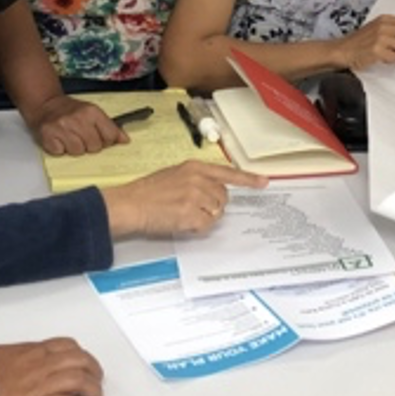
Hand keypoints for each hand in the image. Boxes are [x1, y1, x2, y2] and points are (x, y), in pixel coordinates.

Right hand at [0, 338, 104, 395]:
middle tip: (97, 380)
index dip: (80, 354)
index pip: (65, 346)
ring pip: (78, 381)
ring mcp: (40, 385)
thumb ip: (14, 357)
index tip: (84, 361)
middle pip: (79, 361)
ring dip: (91, 390)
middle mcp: (40, 365)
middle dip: (93, 370)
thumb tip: (17, 362)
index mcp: (30, 352)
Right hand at [30, 94, 123, 155]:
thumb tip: (124, 140)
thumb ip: (109, 126)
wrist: (45, 104)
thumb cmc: (70, 111)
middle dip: (89, 146)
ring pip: (78, 152)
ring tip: (69, 138)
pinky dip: (60, 149)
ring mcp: (62, 127)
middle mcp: (78, 118)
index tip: (100, 138)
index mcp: (92, 111)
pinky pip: (61, 153)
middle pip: (95, 147)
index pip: (110, 136)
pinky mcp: (48, 136)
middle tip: (81, 137)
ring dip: (74, 149)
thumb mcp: (92, 113)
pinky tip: (59, 140)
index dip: (106, 141)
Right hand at [101, 161, 268, 238]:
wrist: (131, 204)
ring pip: (216, 213)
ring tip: (182, 214)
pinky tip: (181, 222)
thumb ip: (195, 179)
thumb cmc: (147, 191)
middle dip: (213, 206)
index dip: (248, 179)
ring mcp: (196, 197)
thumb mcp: (174, 174)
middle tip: (192, 208)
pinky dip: (196, 228)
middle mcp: (199, 179)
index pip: (228, 173)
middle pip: (223, 198)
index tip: (263, 182)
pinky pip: (206, 226)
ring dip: (204, 218)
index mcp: (195, 167)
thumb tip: (212, 191)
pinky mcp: (192, 214)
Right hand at [336, 15, 394, 70]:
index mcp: (385, 19)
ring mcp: (381, 38)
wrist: (343, 50)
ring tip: (389, 53)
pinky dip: (390, 61)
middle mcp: (384, 26)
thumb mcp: (376, 26)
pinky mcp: (377, 50)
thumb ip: (392, 27)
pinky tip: (381, 58)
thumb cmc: (360, 41)